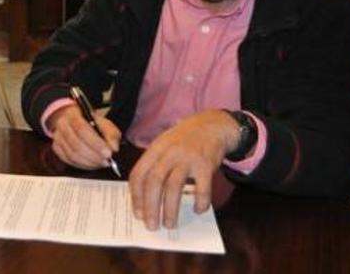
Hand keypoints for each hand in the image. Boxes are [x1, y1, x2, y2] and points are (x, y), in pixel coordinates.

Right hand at [48, 104, 120, 169]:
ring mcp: (57, 137)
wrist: (74, 120)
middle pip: (76, 144)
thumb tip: (114, 148)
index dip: (96, 143)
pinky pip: (69, 160)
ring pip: (72, 155)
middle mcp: (62, 125)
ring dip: (89, 162)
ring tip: (101, 163)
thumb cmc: (91, 123)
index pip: (82, 129)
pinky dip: (82, 165)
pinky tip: (91, 164)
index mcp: (73, 115)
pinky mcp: (56, 148)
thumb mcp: (104, 123)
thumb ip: (111, 134)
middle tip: (106, 161)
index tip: (108, 153)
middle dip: (94, 156)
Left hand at [128, 109, 240, 229]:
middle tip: (151, 225)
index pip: (139, 173)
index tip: (138, 213)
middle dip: (150, 206)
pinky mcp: (206, 164)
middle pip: (154, 182)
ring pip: (174, 187)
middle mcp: (169, 153)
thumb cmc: (184, 139)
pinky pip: (202, 188)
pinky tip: (198, 210)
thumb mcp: (164, 144)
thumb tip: (144, 196)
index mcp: (155, 149)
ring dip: (170, 209)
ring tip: (169, 224)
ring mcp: (188, 158)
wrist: (213, 125)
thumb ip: (154, 164)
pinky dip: (200, 202)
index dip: (136, 196)